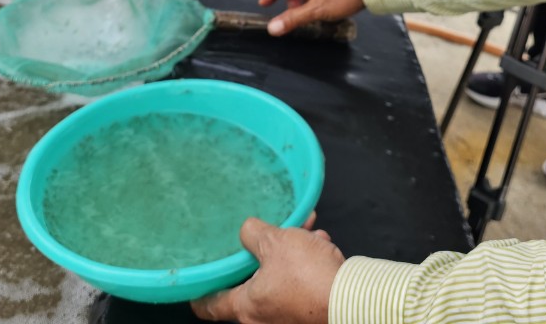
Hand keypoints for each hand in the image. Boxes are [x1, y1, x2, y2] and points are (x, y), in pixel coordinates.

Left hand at [191, 217, 344, 323]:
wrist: (349, 296)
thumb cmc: (307, 276)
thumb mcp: (276, 242)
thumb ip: (254, 233)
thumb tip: (247, 230)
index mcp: (246, 308)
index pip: (210, 306)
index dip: (199, 293)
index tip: (195, 281)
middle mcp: (263, 320)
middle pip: (250, 285)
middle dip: (259, 256)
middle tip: (261, 237)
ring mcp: (287, 318)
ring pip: (279, 279)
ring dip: (289, 253)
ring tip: (303, 230)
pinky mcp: (308, 312)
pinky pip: (300, 284)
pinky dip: (306, 263)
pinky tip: (318, 241)